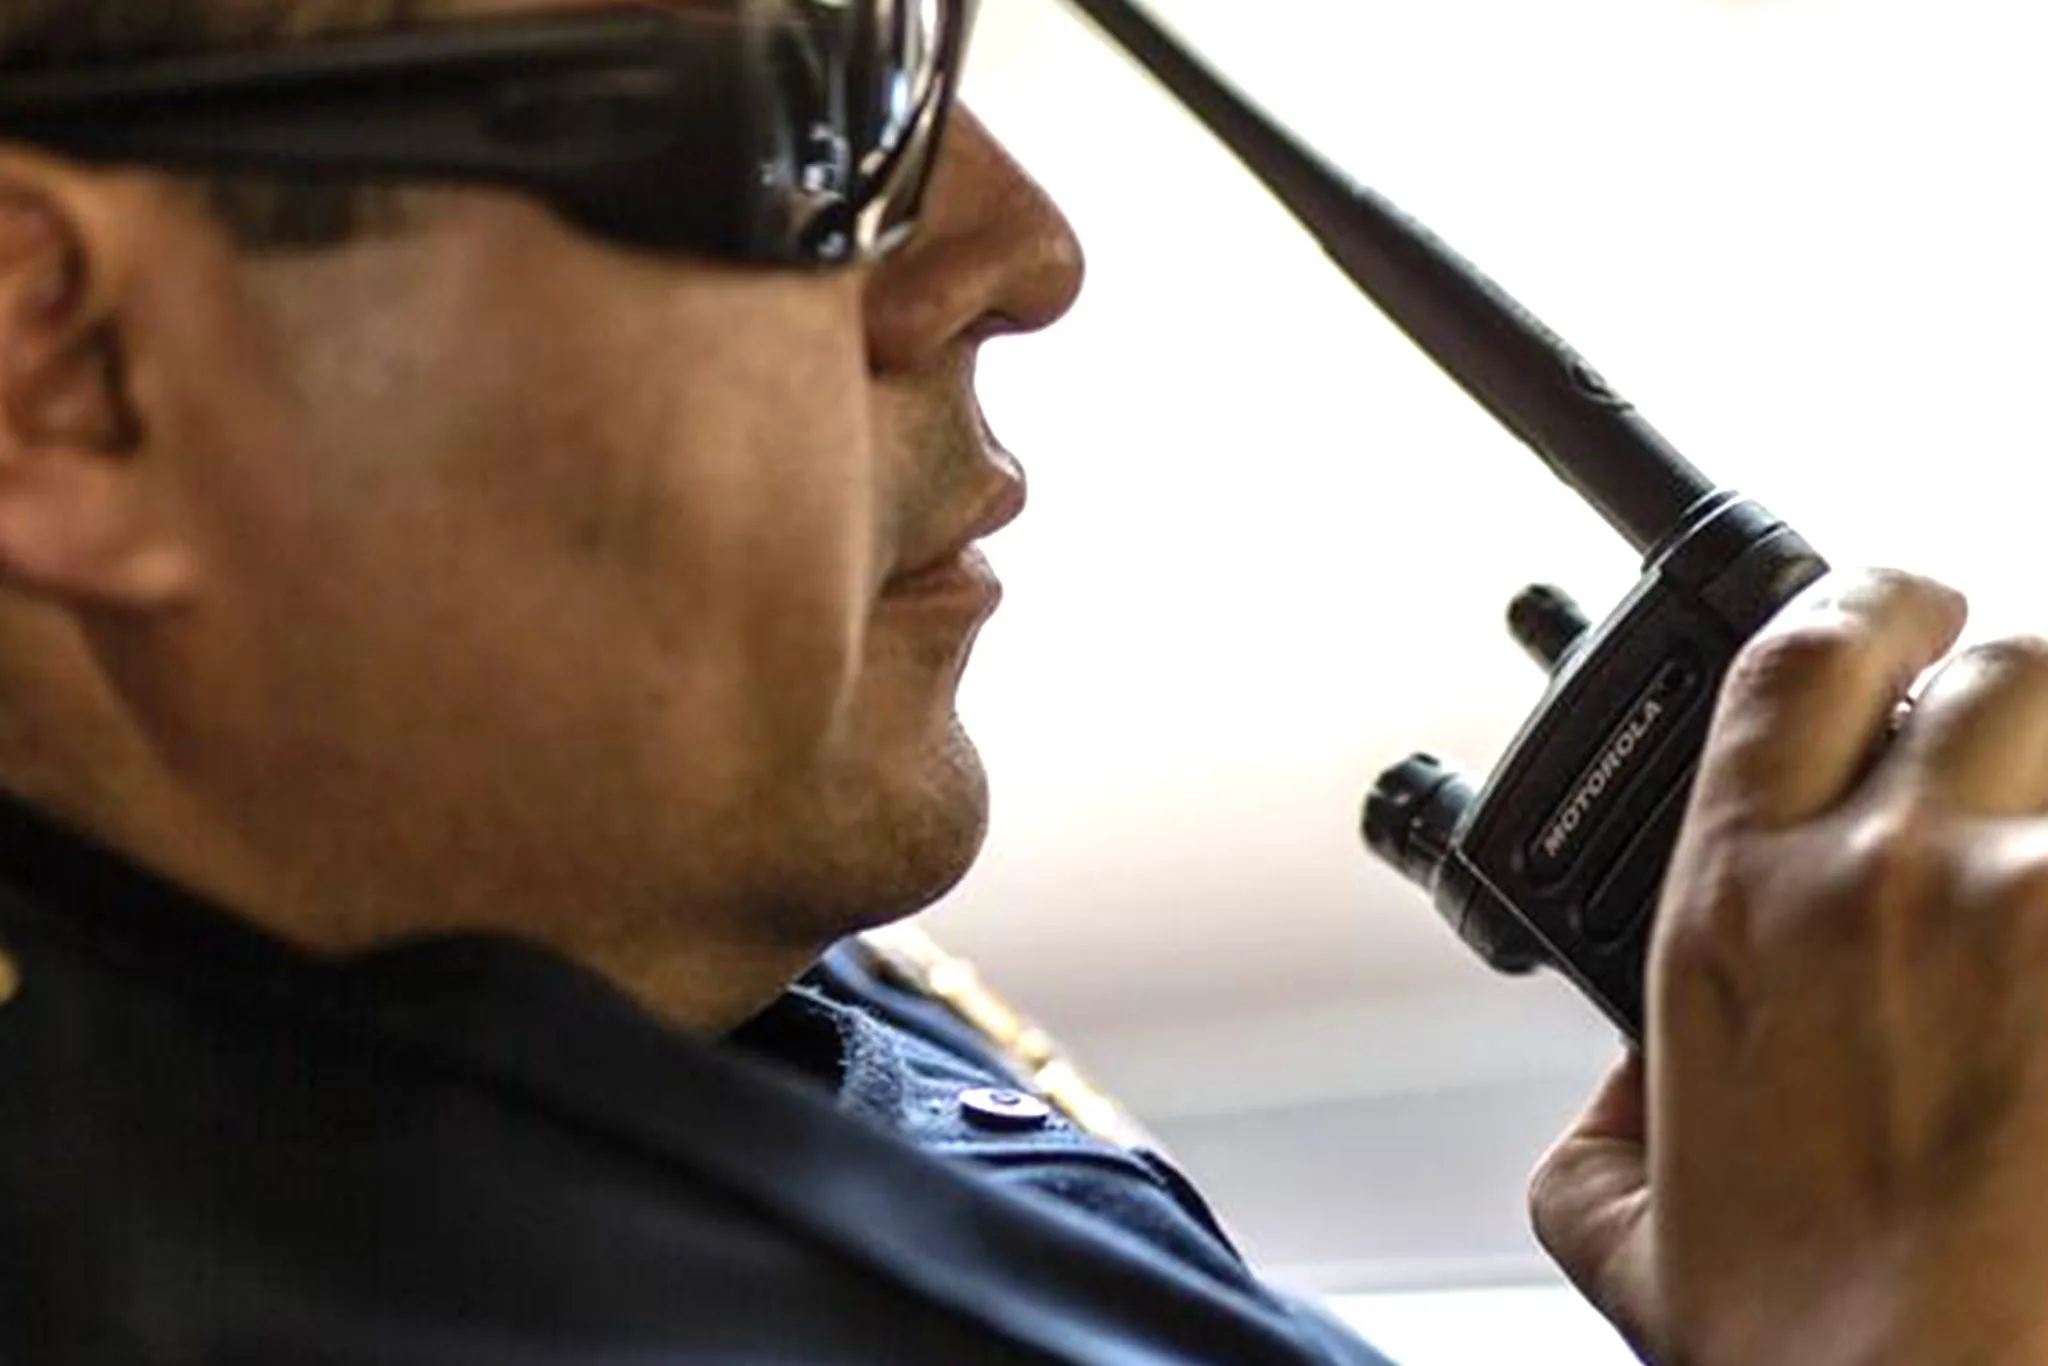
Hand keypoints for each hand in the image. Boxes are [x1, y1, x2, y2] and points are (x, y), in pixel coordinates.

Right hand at [1531, 568, 2047, 1365]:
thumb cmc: (1811, 1349)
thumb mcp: (1620, 1230)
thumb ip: (1603, 1126)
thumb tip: (1626, 1084)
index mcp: (1735, 907)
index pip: (1799, 653)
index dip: (1864, 598)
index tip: (1901, 608)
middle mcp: (1877, 873)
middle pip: (1995, 669)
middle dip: (2016, 703)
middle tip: (2024, 768)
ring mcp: (2028, 903)